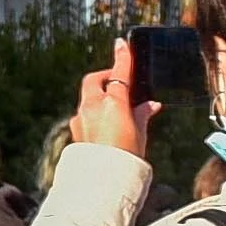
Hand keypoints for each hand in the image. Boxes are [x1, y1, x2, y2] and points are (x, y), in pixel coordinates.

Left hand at [72, 40, 149, 155]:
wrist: (103, 181)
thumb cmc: (126, 158)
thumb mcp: (141, 134)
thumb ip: (142, 114)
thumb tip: (150, 105)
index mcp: (112, 104)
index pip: (119, 74)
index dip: (122, 57)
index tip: (121, 44)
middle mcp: (92, 107)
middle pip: (95, 80)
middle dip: (106, 77)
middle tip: (120, 81)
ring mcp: (80, 118)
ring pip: (88, 97)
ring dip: (101, 96)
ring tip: (118, 108)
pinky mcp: (75, 130)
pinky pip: (84, 114)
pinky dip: (95, 112)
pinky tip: (106, 124)